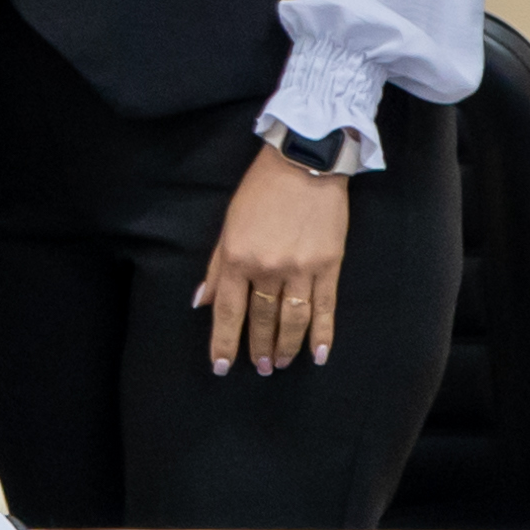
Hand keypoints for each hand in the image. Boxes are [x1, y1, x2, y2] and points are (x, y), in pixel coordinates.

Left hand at [196, 151, 350, 373]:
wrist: (304, 161)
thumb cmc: (260, 190)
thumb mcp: (228, 225)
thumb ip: (216, 268)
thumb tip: (201, 303)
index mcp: (238, 257)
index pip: (228, 311)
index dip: (224, 343)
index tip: (220, 367)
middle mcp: (268, 268)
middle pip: (262, 319)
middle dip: (258, 347)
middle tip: (260, 367)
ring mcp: (301, 268)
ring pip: (293, 319)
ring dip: (287, 346)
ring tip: (282, 364)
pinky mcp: (329, 265)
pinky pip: (326, 307)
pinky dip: (323, 334)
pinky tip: (318, 355)